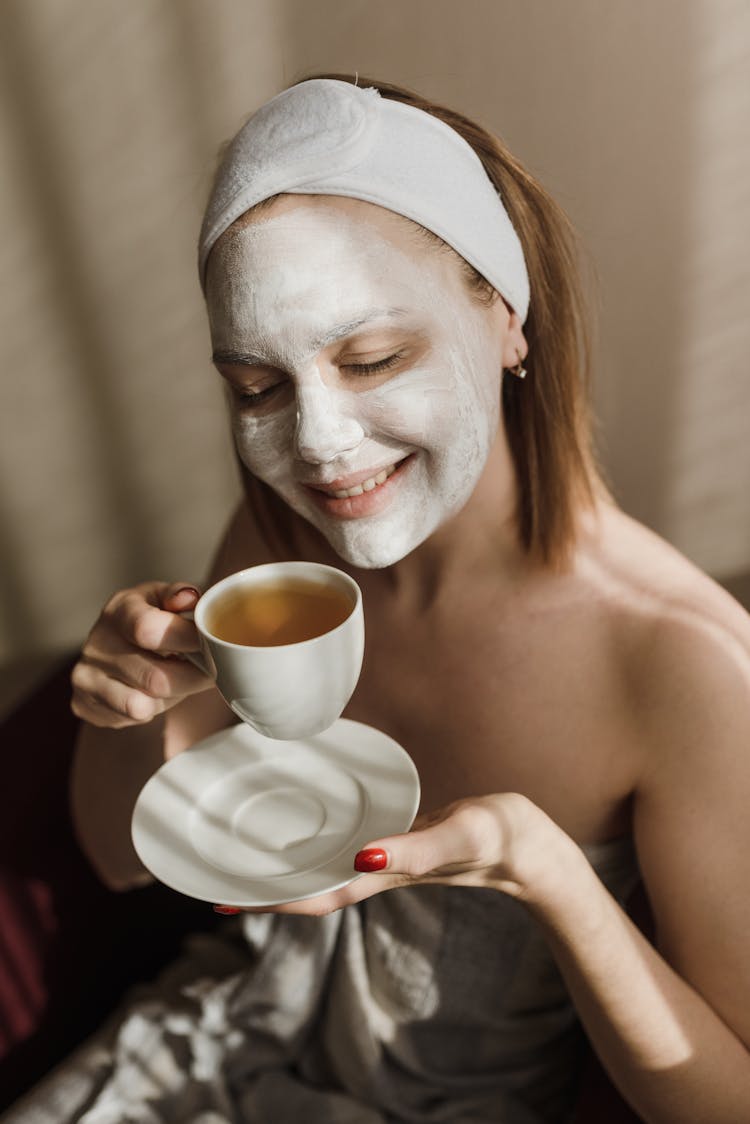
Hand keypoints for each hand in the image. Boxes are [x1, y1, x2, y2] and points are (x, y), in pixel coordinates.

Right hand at [71, 581, 212, 727]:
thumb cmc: (148, 622)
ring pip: (145, 704)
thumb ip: (180, 595)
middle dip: (193, 678)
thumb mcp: (163, 600)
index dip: (187, 641)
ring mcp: (87, 674)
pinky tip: (155, 692)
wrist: (113, 651)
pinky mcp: (84, 702)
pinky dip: (153, 708)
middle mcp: (98, 642)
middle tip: (210, 671)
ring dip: (173, 695)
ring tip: (179, 679)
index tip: (210, 644)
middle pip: (155, 678)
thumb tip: (189, 598)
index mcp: (120, 609)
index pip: (147, 630)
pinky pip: (132, 716)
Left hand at [215, 793, 572, 916]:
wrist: (532, 848)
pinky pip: (350, 850)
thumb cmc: (500, 839)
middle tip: (218, 884)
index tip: (228, 900)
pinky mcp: (402, 843)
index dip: (272, 901)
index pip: (316, 895)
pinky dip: (323, 849)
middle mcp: (380, 871)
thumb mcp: (458, 837)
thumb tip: (362, 857)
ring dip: (290, 872)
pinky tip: (313, 836)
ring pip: (328, 871)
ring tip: (250, 862)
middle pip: (312, 890)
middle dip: (268, 892)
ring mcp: (390, 860)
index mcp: (386, 874)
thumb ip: (414, 850)